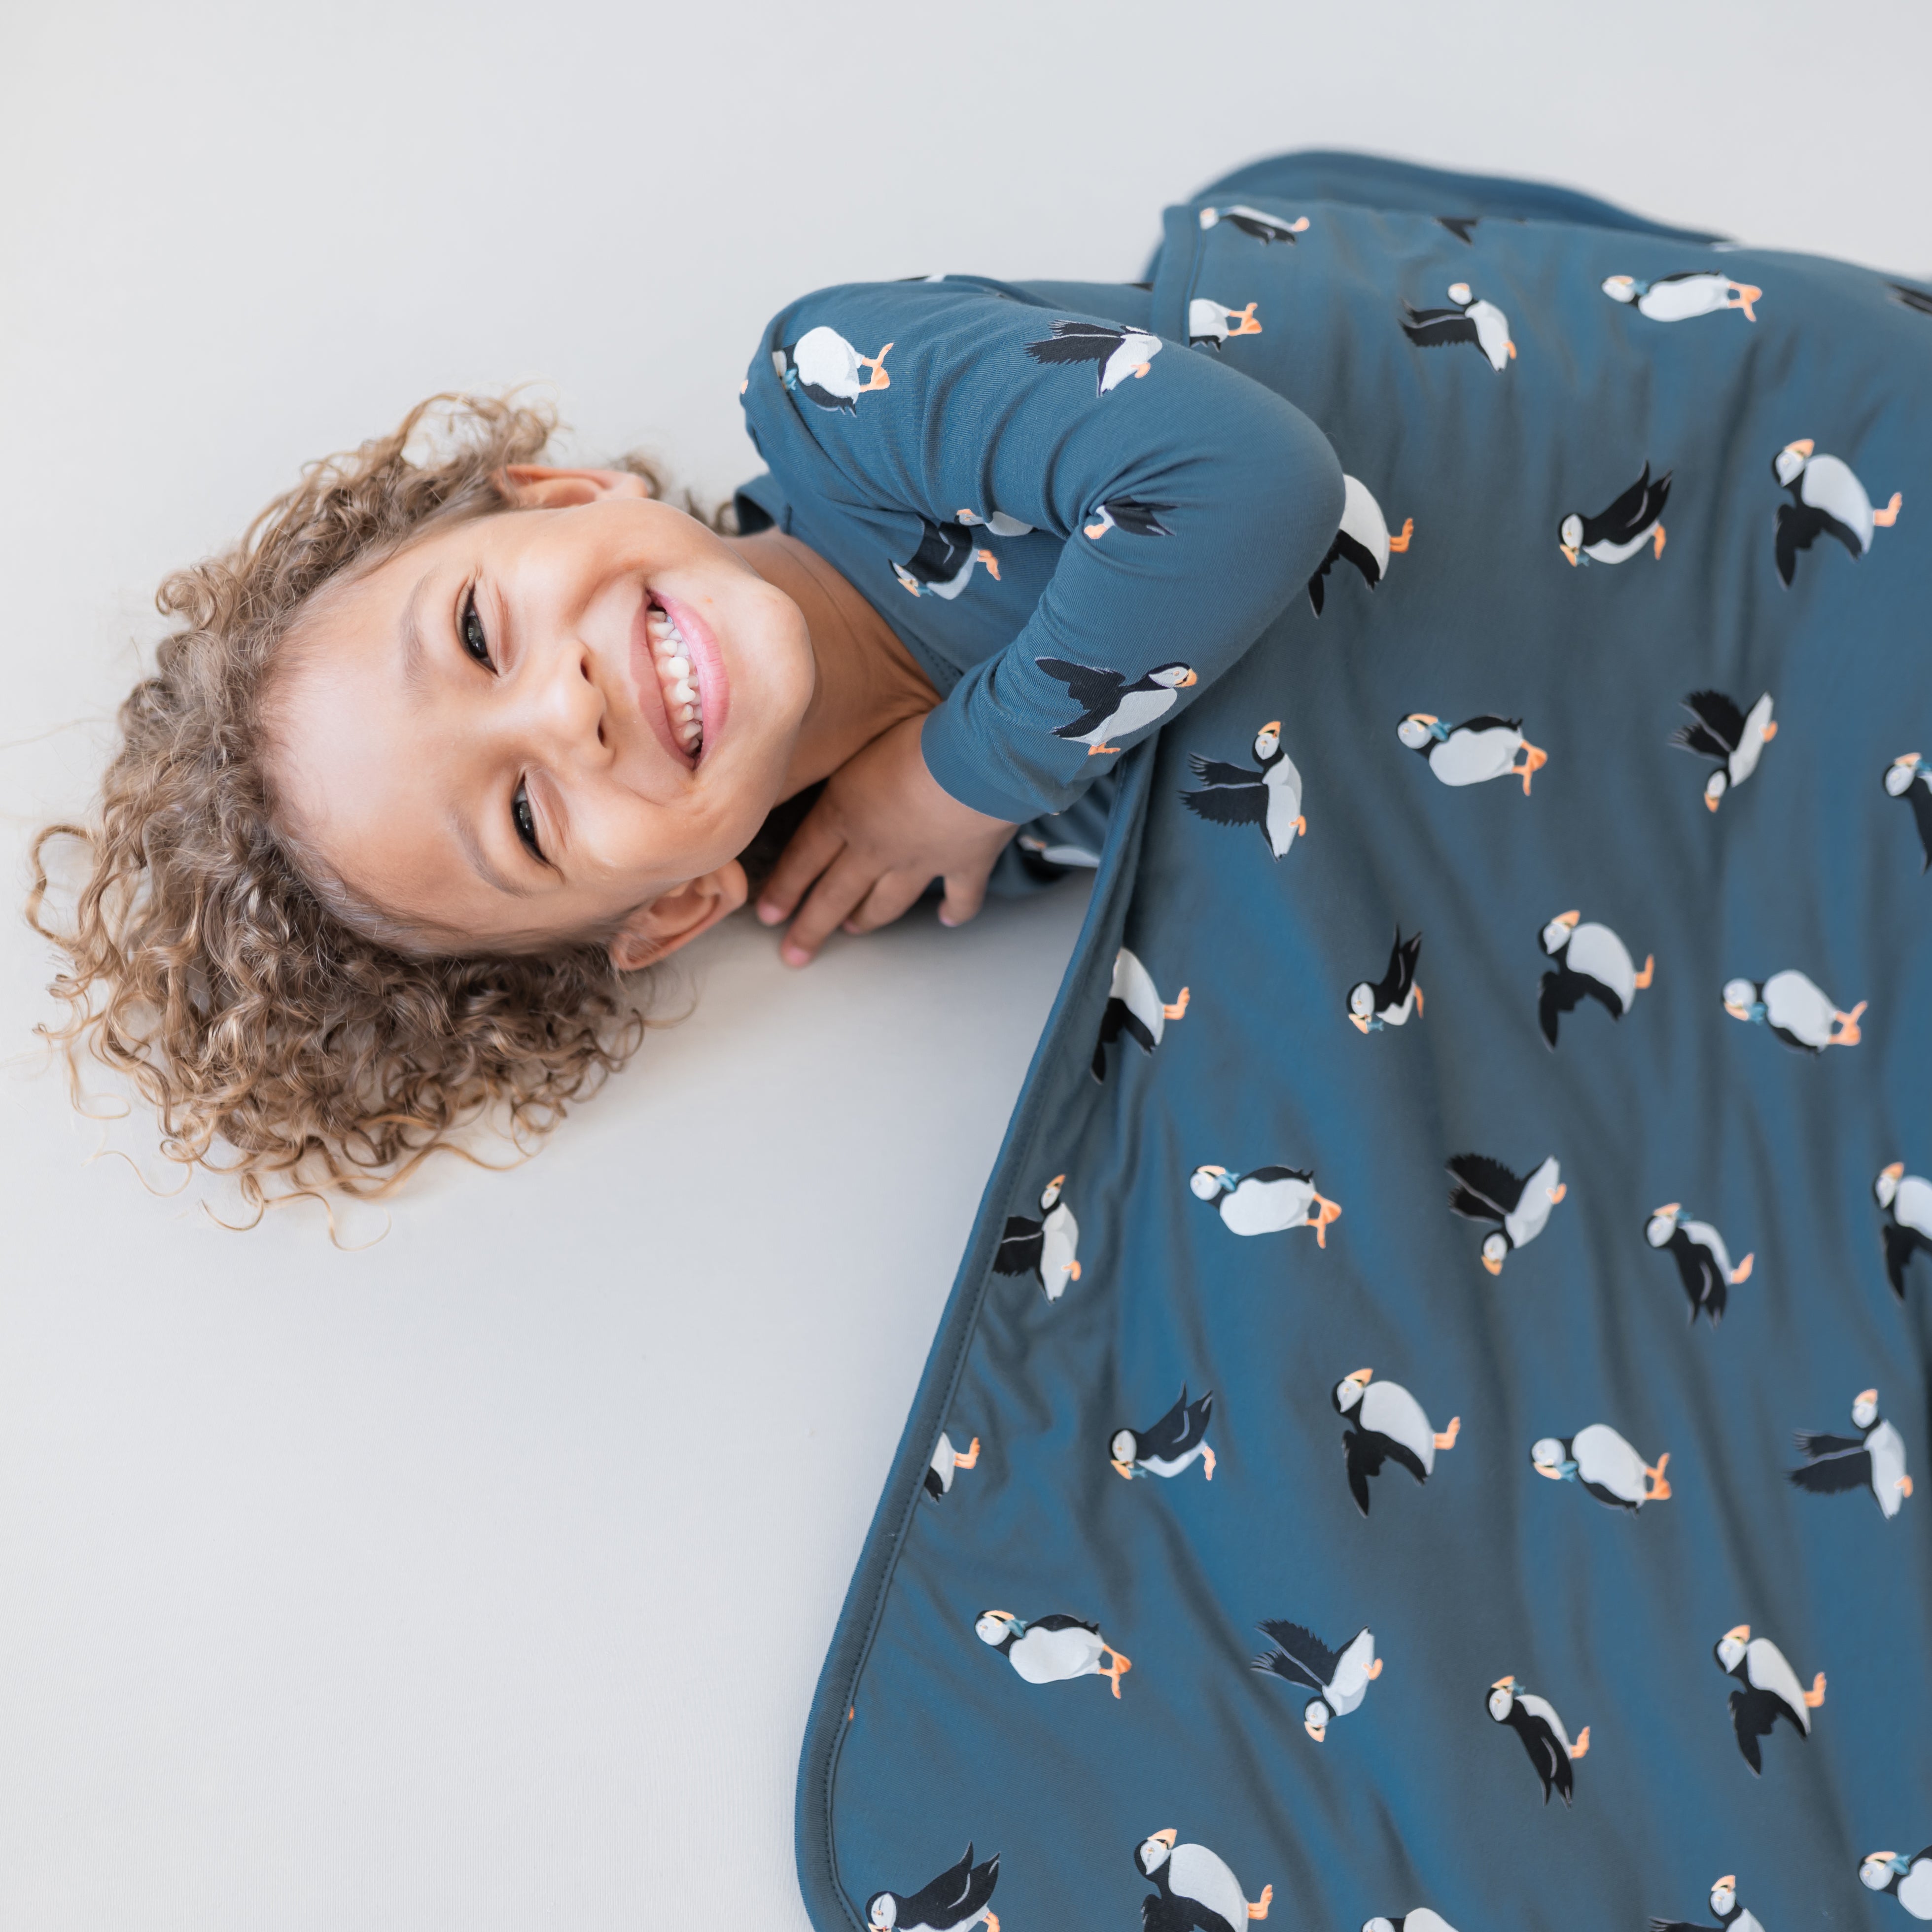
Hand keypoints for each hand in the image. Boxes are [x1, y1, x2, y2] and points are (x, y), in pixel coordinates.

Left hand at [755, 713, 1016, 964]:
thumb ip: (832, 764)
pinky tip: (947, 919)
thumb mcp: (853, 742)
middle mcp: (876, 847)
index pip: (803, 859)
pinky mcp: (966, 864)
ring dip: (867, 919)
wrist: (977, 760)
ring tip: (853, 930)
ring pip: (886, 902)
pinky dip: (955, 911)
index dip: (783, 890)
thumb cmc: (914, 739)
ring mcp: (921, 861)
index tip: (767, 916)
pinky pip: (960, 897)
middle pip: (835, 894)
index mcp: (844, 813)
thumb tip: (800, 769)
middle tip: (795, 954)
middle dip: (812, 927)